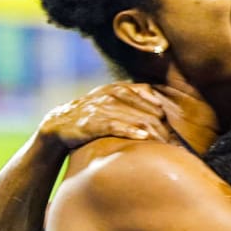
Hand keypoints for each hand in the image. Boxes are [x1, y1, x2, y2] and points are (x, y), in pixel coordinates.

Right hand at [39, 83, 170, 148]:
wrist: (58, 125)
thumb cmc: (90, 116)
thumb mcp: (109, 102)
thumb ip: (130, 99)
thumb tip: (159, 106)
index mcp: (114, 88)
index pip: (143, 91)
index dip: (158, 104)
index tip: (169, 117)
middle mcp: (108, 95)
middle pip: (142, 106)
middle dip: (159, 122)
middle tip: (172, 138)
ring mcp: (100, 109)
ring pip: (132, 116)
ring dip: (150, 129)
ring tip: (164, 141)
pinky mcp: (91, 124)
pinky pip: (114, 126)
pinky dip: (130, 131)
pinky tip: (143, 137)